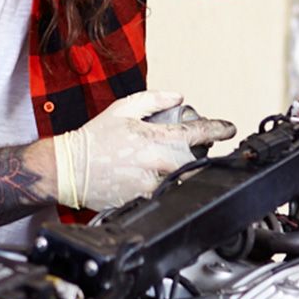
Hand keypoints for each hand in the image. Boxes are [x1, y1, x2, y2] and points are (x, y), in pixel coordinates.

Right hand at [52, 91, 235, 210]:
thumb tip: (177, 97)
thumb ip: (153, 100)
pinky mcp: (141, 201)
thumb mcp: (122, 108)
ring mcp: (149, 185)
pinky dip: (165, 186)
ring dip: (184, 172)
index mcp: (153, 138)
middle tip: (197, 149)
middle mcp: (155, 163)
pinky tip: (154, 179)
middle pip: (195, 162)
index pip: (196, 133)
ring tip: (169, 164)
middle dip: (201, 155)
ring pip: (182, 181)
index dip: (217, 130)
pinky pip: (164, 195)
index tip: (228, 129)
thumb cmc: (93, 139)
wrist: (69, 168)